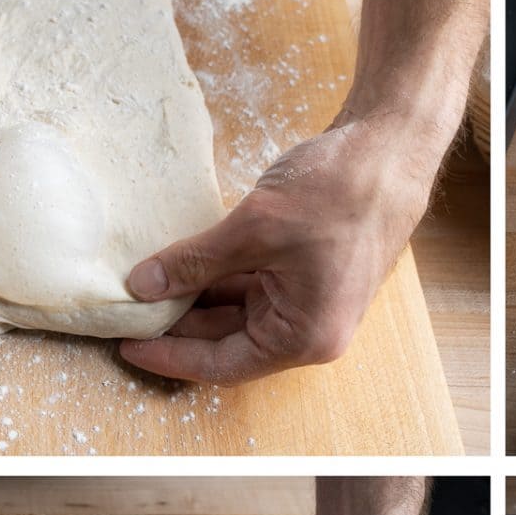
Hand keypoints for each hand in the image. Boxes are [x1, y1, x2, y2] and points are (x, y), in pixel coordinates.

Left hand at [120, 108, 438, 383]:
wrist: (390, 150)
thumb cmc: (338, 192)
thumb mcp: (254, 228)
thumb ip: (195, 262)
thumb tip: (142, 285)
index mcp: (304, 337)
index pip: (223, 364)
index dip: (170, 354)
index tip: (125, 344)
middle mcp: (309, 330)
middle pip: (228, 342)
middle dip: (177, 325)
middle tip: (125, 309)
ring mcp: (310, 303)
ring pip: (237, 313)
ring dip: (195, 299)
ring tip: (145, 283)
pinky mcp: (307, 275)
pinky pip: (251, 288)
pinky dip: (217, 278)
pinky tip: (182, 262)